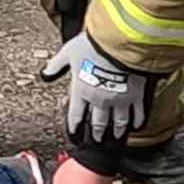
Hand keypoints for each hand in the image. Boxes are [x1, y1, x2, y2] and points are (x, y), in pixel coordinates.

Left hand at [40, 30, 157, 144]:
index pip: (76, 114)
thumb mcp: (68, 53)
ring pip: (118, 122)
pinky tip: (136, 126)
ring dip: (116, 131)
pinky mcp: (137, 95)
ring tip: (115, 138)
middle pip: (97, 122)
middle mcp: (100, 100)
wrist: (119, 43)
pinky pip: (138, 113)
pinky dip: (137, 121)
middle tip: (96, 140)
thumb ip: (56, 65)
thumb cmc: (93, 46)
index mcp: (82, 91)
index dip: (75, 126)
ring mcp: (120, 99)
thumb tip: (45, 73)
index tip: (75, 133)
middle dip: (96, 133)